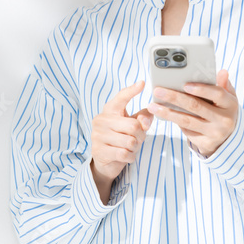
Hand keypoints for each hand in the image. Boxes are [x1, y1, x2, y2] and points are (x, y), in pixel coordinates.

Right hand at [90, 80, 151, 204]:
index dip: (132, 91)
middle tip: (137, 139)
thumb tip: (146, 120)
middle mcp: (101, 120)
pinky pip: (124, 154)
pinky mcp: (99, 151)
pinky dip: (130, 157)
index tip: (142, 83)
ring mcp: (98, 135)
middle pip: (134, 126)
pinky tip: (126, 156)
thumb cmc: (121, 137)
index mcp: (110, 110)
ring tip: (129, 148)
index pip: (121, 97)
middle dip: (140, 136)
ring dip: (135, 148)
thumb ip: (142, 118)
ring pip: (130, 141)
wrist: (105, 160)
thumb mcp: (133, 125)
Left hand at [148, 69, 237, 158]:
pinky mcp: (205, 143)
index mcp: (230, 105)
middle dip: (174, 98)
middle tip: (158, 91)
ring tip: (152, 106)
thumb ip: (224, 84)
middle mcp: (224, 120)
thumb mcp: (228, 98)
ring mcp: (215, 133)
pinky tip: (163, 115)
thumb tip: (221, 71)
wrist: (229, 138)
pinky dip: (175, 122)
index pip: (217, 94)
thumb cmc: (224, 111)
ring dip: (167, 112)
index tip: (185, 85)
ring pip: (187, 121)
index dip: (201, 89)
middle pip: (196, 107)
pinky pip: (187, 131)